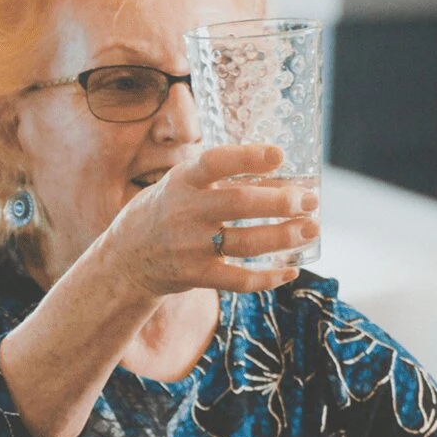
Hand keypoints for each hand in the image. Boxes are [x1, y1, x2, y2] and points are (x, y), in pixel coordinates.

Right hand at [95, 144, 317, 299]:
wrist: (126, 258)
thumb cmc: (165, 211)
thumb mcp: (179, 184)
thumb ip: (217, 177)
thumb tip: (278, 169)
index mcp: (181, 181)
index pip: (215, 163)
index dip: (248, 158)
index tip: (279, 155)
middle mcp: (185, 212)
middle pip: (240, 204)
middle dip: (281, 202)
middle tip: (310, 200)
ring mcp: (190, 247)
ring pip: (246, 243)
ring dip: (284, 236)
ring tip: (311, 229)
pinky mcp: (196, 276)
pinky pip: (239, 281)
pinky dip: (268, 278)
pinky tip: (290, 270)